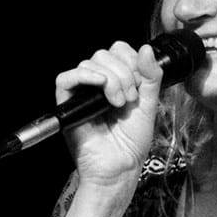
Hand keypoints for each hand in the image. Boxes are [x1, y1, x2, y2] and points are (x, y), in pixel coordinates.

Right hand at [57, 41, 163, 189]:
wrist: (120, 167)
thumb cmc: (131, 143)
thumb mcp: (149, 104)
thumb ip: (151, 76)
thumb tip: (147, 49)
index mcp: (116, 81)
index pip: (118, 50)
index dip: (131, 60)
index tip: (139, 84)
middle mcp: (98, 84)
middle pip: (104, 54)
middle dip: (123, 73)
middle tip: (129, 99)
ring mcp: (82, 93)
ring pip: (89, 63)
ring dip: (111, 79)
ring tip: (118, 103)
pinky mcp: (67, 104)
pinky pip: (66, 78)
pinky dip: (85, 76)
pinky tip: (101, 88)